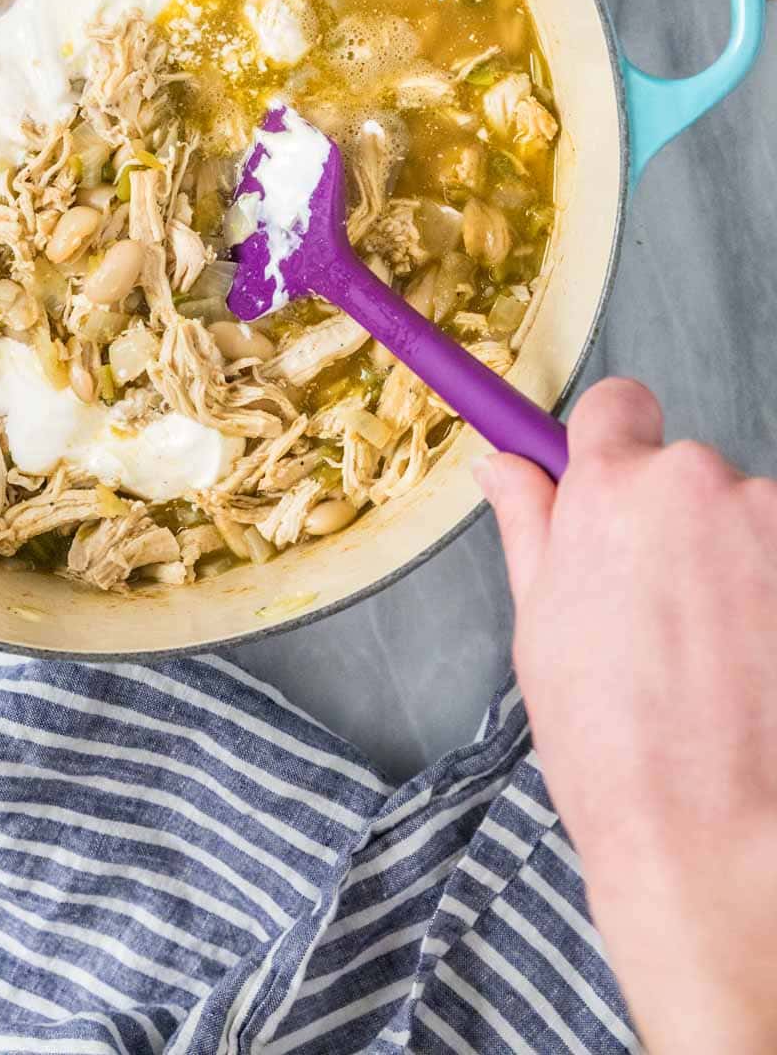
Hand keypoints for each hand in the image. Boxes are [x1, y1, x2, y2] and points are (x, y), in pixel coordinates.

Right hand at [476, 378, 776, 1054]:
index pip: (618, 405)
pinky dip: (776, 605)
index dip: (611, 445)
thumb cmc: (618, 753)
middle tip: (659, 621)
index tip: (611, 488)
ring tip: (720, 666)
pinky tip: (760, 676)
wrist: (721, 845)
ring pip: (750, 523)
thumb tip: (501, 466)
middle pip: (687, 475)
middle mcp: (702, 484)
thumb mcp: (541, 632)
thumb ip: (529, 528)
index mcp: (613, 489)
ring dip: (739, 570)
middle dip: (676, 529)